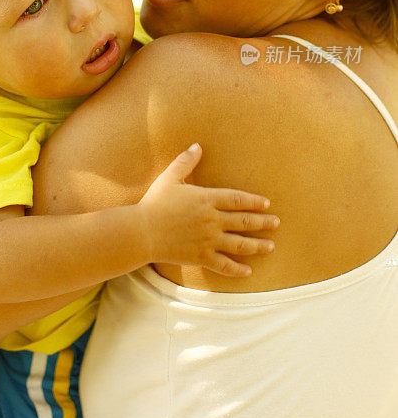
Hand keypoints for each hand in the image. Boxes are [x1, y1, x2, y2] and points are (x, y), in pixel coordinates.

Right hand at [138, 144, 278, 276]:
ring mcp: (208, 240)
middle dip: (263, 222)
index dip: (254, 201)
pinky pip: (224, 265)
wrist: (142, 231)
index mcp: (206, 199)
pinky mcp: (201, 257)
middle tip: (276, 223)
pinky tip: (248, 271)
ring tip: (271, 246)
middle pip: (244, 221)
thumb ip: (185, 162)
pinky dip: (237, 269)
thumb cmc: (154, 203)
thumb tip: (197, 146)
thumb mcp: (169, 178)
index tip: (266, 204)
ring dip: (258, 245)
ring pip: (240, 244)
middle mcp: (212, 220)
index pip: (238, 199)